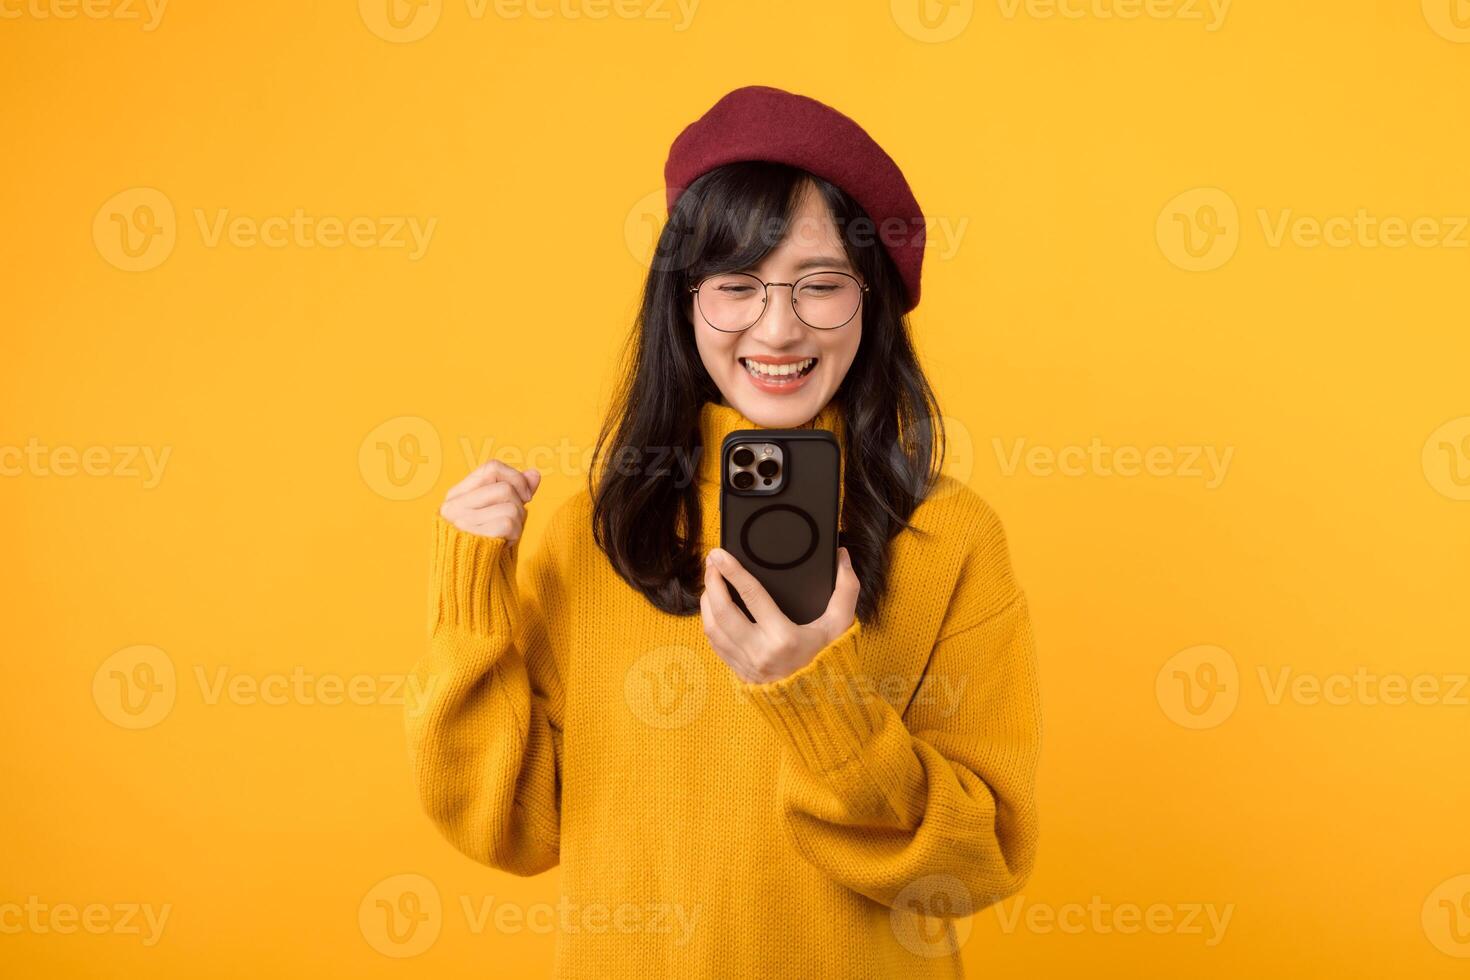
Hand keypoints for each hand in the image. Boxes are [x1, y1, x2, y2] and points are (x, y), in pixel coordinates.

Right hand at [439, 461, 540, 542]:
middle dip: (518, 506)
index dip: (515, 478)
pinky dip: (513, 536)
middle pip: (505, 489)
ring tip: (503, 536)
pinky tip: (502, 546)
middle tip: (510, 524)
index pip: (491, 468)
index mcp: (456, 495)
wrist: (468, 582)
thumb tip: (535, 474)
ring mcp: (461, 522)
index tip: (525, 496)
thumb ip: (515, 492)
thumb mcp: (497, 513)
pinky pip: (509, 524)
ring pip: (511, 507)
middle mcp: (453, 506)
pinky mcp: (473, 537)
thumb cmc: (484, 545)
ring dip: (517, 524)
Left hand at [700, 546, 860, 683]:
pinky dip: (710, 621)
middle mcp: (760, 651)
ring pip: (712, 627)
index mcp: (784, 637)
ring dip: (707, 601)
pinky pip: (714, 643)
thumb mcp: (841, 625)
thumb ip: (846, 589)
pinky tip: (713, 608)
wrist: (818, 699)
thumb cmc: (829, 658)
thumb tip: (842, 556)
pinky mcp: (739, 671)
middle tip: (712, 563)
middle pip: (723, 610)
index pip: (751, 595)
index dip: (733, 571)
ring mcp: (746, 663)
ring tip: (711, 582)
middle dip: (712, 582)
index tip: (720, 554)